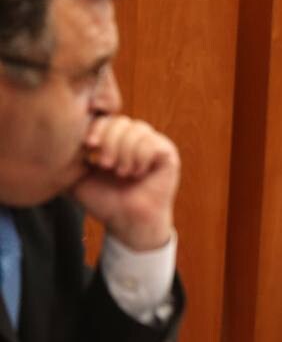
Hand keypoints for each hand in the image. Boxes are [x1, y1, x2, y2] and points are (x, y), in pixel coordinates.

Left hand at [73, 115, 179, 251]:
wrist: (126, 222)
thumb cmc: (106, 202)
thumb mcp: (80, 179)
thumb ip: (69, 162)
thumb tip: (54, 146)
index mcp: (117, 141)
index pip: (107, 119)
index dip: (98, 128)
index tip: (89, 146)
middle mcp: (136, 139)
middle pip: (122, 121)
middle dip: (110, 142)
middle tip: (105, 165)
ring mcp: (153, 145)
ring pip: (137, 130)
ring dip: (125, 152)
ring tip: (122, 173)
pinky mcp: (168, 154)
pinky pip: (152, 143)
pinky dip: (140, 158)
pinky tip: (137, 172)